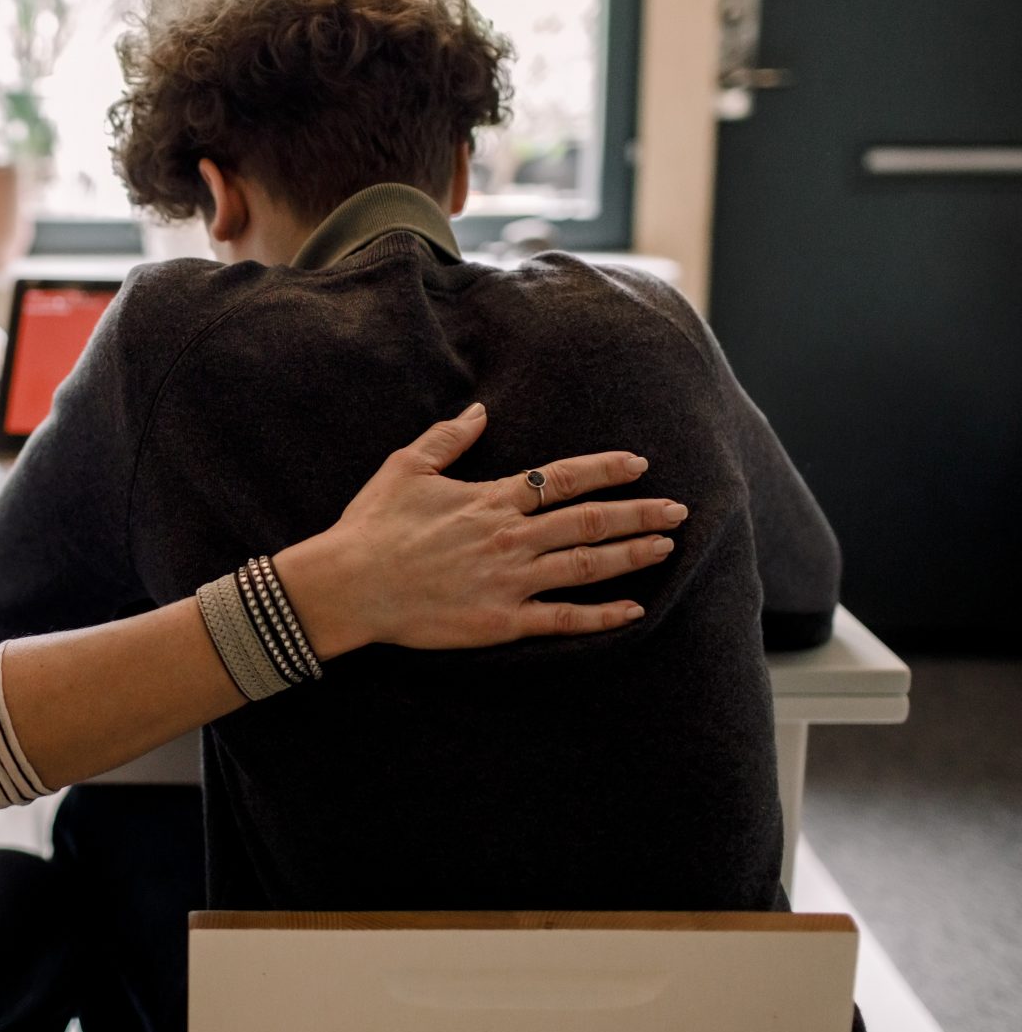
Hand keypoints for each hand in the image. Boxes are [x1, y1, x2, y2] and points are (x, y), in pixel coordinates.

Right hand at [276, 403, 684, 657]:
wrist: (351, 584)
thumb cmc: (373, 525)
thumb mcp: (405, 468)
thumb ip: (447, 438)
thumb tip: (480, 411)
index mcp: (490, 499)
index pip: (561, 479)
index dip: (604, 470)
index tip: (639, 465)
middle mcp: (510, 537)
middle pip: (588, 521)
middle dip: (639, 513)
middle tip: (680, 510)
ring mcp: (510, 581)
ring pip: (586, 566)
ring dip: (631, 555)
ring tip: (665, 547)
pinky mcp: (502, 621)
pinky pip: (563, 619)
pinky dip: (601, 616)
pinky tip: (633, 611)